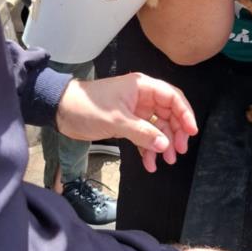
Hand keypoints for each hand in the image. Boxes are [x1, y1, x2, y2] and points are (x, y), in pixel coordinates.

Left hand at [56, 73, 197, 171]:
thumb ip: (142, 133)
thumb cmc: (86, 107)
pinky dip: (147, 149)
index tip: (191, 132)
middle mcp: (142, 97)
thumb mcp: (117, 121)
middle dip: (175, 133)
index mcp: (142, 87)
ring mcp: (135, 111)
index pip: (172, 97)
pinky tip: (149, 163)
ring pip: (157, 128)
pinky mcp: (126, 123)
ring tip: (165, 162)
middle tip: (178, 151)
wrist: (60, 111)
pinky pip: (144, 136)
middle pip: (169, 114)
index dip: (185, 114)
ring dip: (162, 145)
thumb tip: (164, 145)